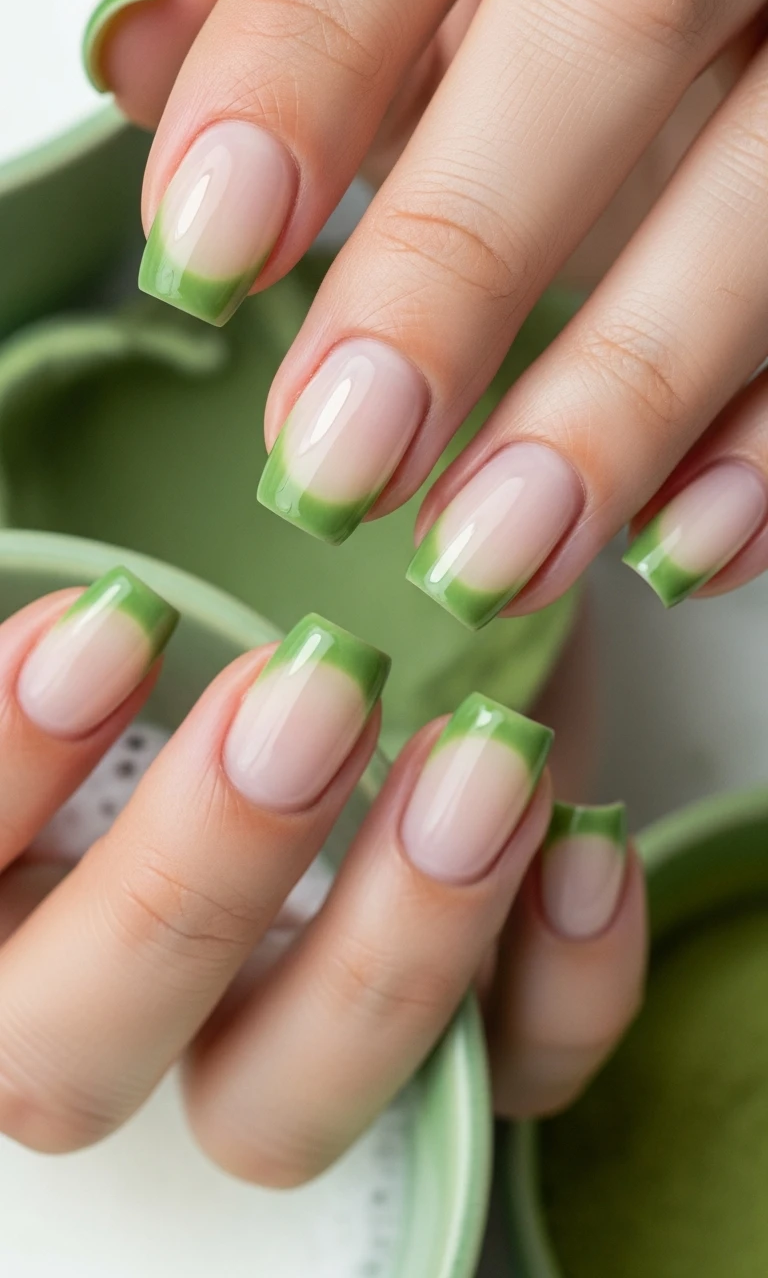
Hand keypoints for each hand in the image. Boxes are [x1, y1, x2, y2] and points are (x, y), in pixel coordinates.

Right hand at [0, 571, 643, 1173]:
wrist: (389, 669)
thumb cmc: (245, 636)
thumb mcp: (169, 619)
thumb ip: (122, 632)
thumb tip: (164, 546)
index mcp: (18, 906)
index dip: (5, 767)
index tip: (114, 620)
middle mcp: (134, 1011)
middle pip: (69, 1065)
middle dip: (189, 878)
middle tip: (312, 689)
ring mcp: (291, 1051)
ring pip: (281, 1115)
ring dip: (388, 946)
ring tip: (484, 756)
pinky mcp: (458, 1053)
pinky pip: (505, 1082)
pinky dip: (561, 983)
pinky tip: (585, 842)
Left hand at [84, 0, 767, 620]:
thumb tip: (136, 46)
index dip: (302, 61)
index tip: (205, 253)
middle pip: (610, 15)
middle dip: (456, 256)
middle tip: (343, 456)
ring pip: (766, 186)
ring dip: (624, 394)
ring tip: (491, 550)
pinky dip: (765, 444)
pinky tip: (672, 546)